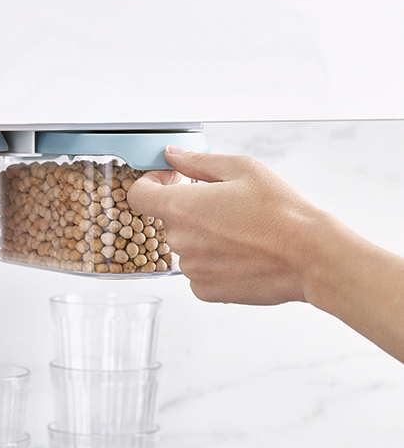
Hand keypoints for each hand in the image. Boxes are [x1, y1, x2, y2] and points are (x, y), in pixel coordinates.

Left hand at [127, 147, 331, 304]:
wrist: (310, 256)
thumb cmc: (280, 211)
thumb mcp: (242, 169)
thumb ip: (198, 161)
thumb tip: (173, 155)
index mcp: (181, 208)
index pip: (139, 195)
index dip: (151, 183)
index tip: (173, 180)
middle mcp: (179, 241)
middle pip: (169, 220)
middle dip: (189, 209)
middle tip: (225, 205)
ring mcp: (191, 270)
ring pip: (186, 246)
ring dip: (203, 236)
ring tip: (240, 232)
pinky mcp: (206, 291)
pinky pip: (198, 271)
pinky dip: (213, 262)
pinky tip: (241, 254)